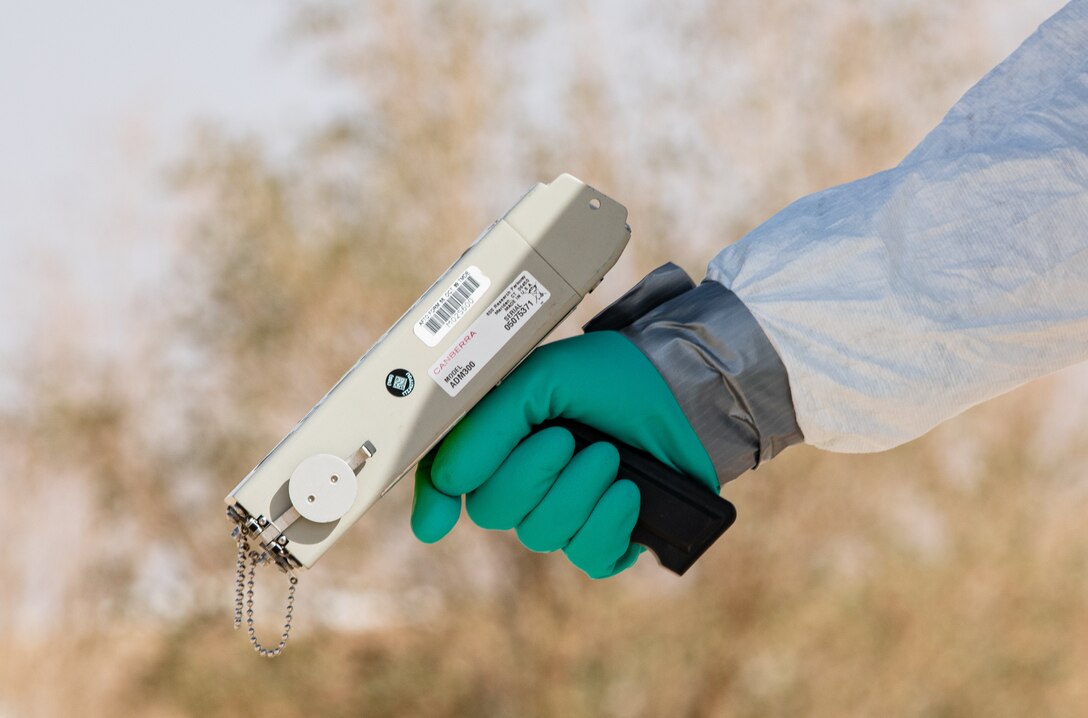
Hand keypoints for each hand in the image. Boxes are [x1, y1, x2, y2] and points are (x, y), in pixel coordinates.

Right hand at [411, 330, 717, 577]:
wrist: (687, 390)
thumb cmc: (613, 378)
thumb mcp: (541, 381)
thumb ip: (487, 425)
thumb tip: (449, 482)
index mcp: (501, 438)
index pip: (450, 479)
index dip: (436, 500)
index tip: (437, 523)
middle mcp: (528, 480)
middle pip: (494, 510)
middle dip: (533, 474)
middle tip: (571, 439)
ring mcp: (568, 511)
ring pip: (542, 534)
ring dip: (579, 492)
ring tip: (609, 456)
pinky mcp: (610, 536)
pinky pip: (589, 557)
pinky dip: (609, 525)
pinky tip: (628, 494)